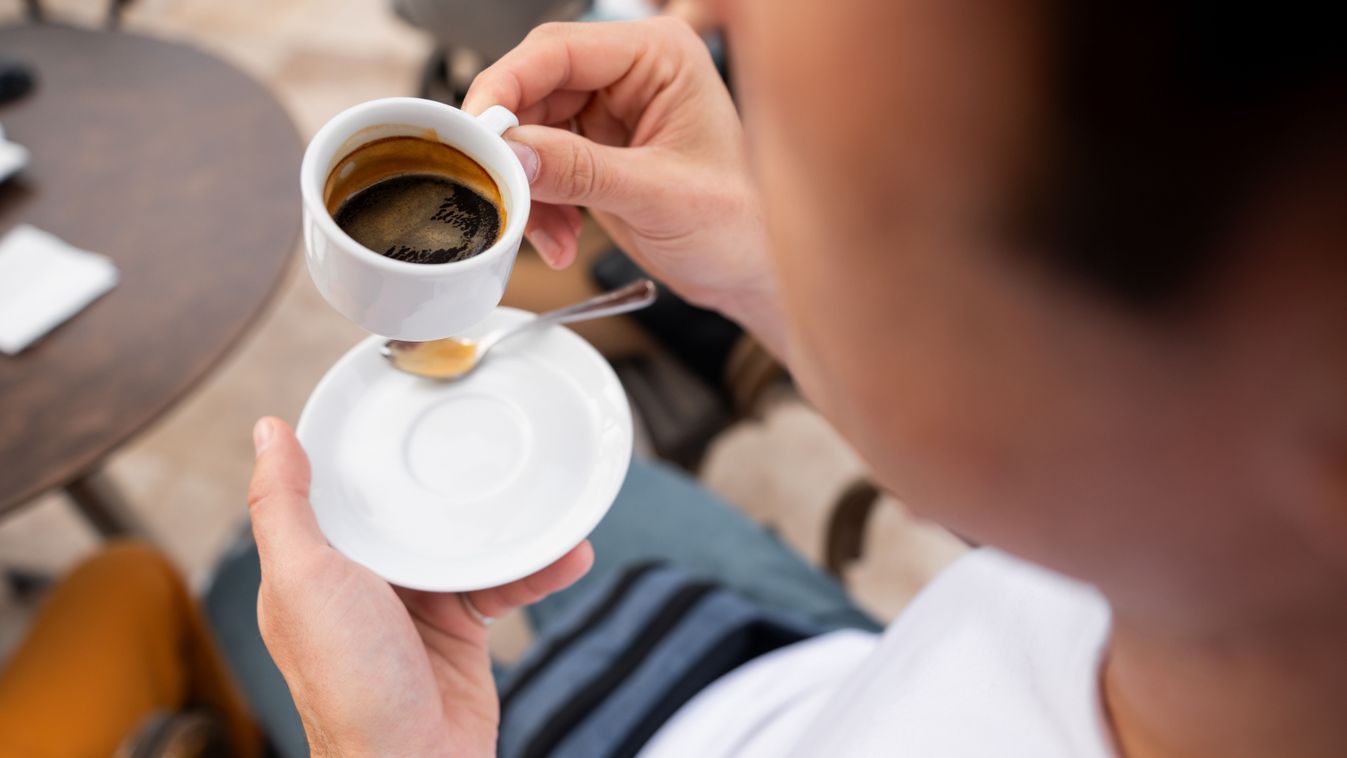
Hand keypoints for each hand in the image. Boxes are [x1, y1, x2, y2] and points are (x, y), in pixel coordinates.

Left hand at [247, 417, 592, 756]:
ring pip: (464, 543)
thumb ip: (284, 508)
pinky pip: (504, 585)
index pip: (336, 489)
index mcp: (315, 566)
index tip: (396, 399)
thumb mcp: (304, 582)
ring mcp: (414, 605)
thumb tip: (267, 433)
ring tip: (544, 492)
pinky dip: (537, 569)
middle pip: (409, 509)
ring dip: (507, 523)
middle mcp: (363, 581)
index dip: (362, 447)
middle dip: (447, 478)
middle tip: (485, 434)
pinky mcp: (461, 630)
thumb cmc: (351, 685)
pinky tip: (568, 552)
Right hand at [464, 18, 787, 355]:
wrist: (751, 271)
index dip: (506, 87)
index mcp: (660, 56)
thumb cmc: (742, 224)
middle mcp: (630, 73)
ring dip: (527, 187)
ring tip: (546, 233)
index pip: (558, 49)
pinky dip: (539, 204)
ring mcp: (610, 112)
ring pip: (529, 131)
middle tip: (499, 189)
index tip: (476, 132)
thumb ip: (583, 172)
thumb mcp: (660, 197)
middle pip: (533, 88)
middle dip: (513, 148)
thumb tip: (514, 153)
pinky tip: (559, 237)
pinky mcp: (595, 151)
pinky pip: (540, 165)